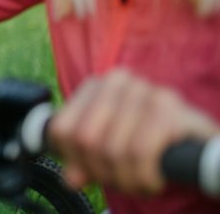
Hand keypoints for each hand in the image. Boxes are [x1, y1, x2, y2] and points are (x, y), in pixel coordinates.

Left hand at [49, 68, 218, 194]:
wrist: (199, 140)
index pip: (62, 129)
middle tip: (122, 181)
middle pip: (86, 140)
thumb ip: (85, 160)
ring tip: (140, 181)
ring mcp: (143, 90)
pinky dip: (144, 176)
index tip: (94, 173)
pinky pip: (140, 152)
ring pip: (113, 149)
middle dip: (103, 171)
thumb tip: (69, 179)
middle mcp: (117, 80)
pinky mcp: (168, 107)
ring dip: (127, 178)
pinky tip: (154, 179)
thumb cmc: (150, 140)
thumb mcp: (111, 149)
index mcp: (96, 85)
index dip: (76, 160)